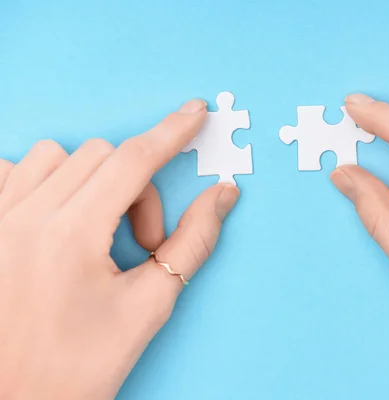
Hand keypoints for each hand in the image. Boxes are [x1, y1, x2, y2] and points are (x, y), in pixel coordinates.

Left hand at [0, 100, 239, 398]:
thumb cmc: (77, 367)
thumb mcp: (149, 306)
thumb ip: (193, 242)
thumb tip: (222, 197)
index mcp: (70, 237)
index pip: (133, 161)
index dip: (171, 132)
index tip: (194, 113)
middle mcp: (24, 217)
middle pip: (102, 157)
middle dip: (136, 192)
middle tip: (142, 243)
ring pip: (57, 156)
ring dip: (92, 181)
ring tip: (96, 232)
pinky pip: (14, 169)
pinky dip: (45, 179)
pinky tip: (56, 216)